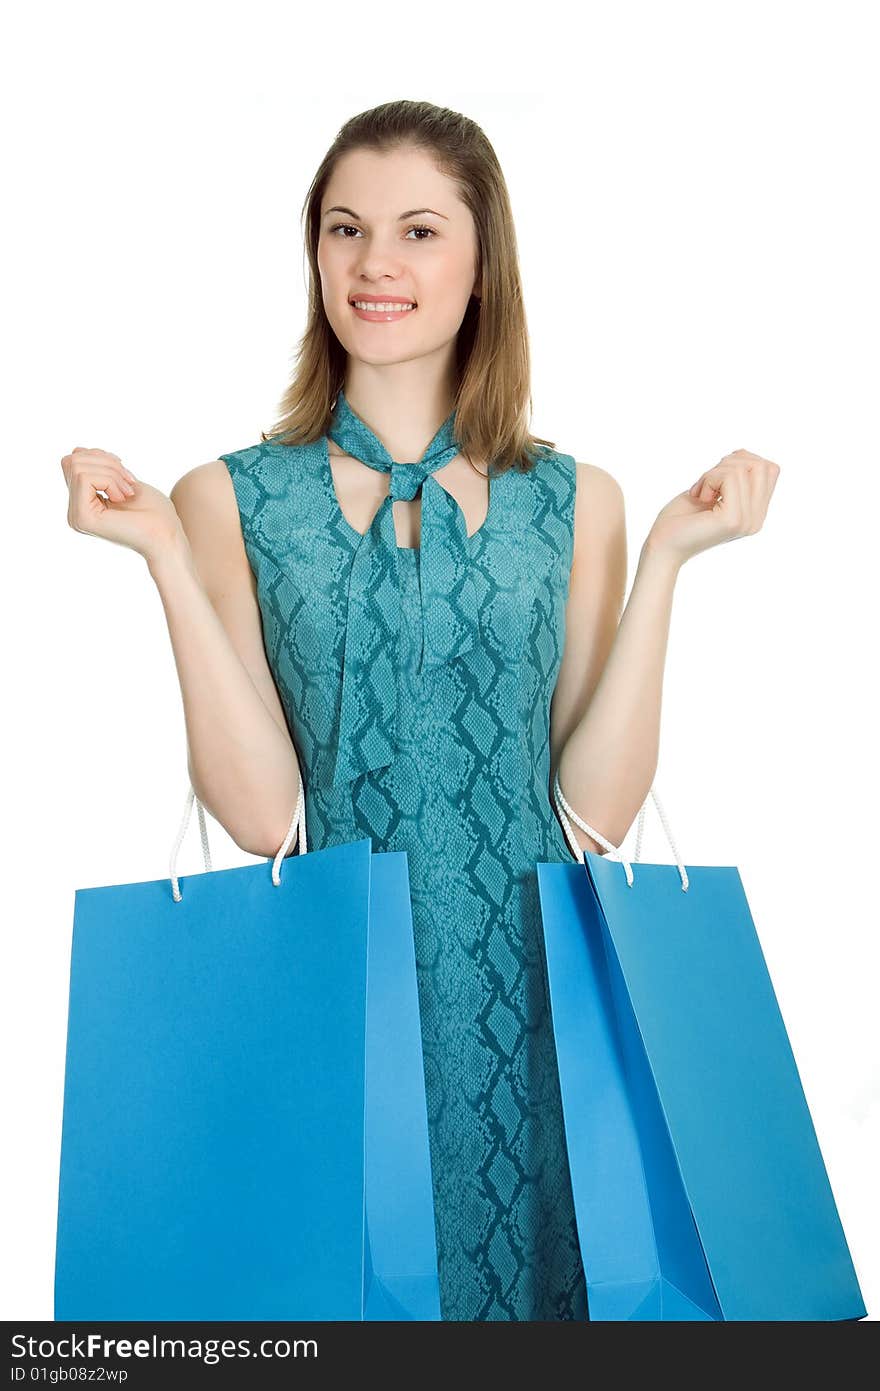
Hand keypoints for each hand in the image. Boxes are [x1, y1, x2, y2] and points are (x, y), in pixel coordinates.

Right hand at [61, 447, 184, 566]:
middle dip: (106, 462)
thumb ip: (98, 467)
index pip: (74, 462)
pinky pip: (85, 478)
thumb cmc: (154, 511)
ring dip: (111, 473)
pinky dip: (110, 481)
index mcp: (83, 504)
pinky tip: (123, 498)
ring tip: (128, 492)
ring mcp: (76, 517)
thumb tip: (76, 450)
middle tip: (129, 482)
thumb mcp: (122, 480)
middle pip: (72, 460)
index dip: (101, 457)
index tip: (125, 475)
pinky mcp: (82, 518)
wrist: (167, 536)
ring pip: (78, 467)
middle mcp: (74, 512)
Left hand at [644, 449, 780, 565]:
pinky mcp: (733, 519)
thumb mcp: (711, 490)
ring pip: (742, 469)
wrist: (662, 546)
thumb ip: (734, 475)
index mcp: (755, 514)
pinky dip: (708, 479)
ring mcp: (747, 521)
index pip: (770, 470)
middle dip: (729, 463)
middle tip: (707, 483)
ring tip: (700, 493)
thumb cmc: (680, 518)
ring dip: (713, 473)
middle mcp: (756, 520)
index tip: (716, 477)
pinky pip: (729, 477)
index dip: (741, 461)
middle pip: (762, 466)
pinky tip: (698, 497)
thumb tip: (743, 453)